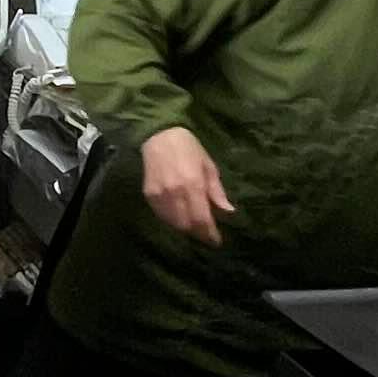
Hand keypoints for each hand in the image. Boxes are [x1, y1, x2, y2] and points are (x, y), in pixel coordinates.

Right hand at [140, 128, 234, 244]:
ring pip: (174, 224)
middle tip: (207, 234)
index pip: (201, 219)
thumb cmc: (189, 148)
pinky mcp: (149, 195)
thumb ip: (216, 191)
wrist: (159, 135)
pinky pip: (162, 216)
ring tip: (195, 227)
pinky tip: (180, 216)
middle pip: (187, 225)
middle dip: (198, 233)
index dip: (210, 234)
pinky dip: (173, 221)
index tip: (217, 241)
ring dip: (186, 229)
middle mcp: (175, 193)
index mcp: (193, 184)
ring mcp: (159, 195)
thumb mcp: (208, 166)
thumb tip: (228, 212)